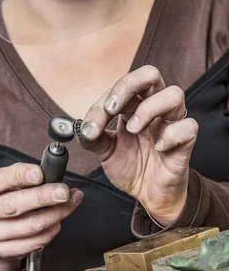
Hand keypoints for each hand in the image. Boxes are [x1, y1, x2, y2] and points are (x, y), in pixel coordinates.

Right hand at [0, 163, 82, 270]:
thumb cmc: (3, 193)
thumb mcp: (6, 177)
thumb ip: (25, 174)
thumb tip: (53, 175)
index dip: (17, 176)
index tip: (39, 173)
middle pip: (12, 206)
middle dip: (42, 197)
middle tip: (63, 192)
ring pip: (29, 225)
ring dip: (55, 213)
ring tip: (69, 203)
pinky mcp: (2, 250)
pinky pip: (35, 242)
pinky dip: (52, 229)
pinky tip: (58, 219)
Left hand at [79, 65, 198, 225]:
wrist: (149, 195)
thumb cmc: (132, 167)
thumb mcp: (106, 152)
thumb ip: (92, 139)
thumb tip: (82, 129)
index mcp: (134, 106)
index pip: (121, 88)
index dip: (103, 103)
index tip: (90, 127)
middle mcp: (154, 109)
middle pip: (150, 74)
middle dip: (128, 86)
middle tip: (111, 108)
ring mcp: (171, 124)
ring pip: (174, 94)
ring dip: (149, 108)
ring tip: (133, 129)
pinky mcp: (185, 142)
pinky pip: (188, 127)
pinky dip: (171, 134)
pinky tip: (158, 148)